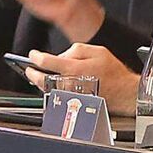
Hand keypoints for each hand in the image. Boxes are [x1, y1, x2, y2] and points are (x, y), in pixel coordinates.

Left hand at [23, 43, 137, 115]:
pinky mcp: (73, 102)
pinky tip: (50, 85)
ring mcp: (70, 95)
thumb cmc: (113, 73)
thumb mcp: (98, 51)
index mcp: (74, 68)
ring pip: (48, 89)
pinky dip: (50, 89)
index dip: (37, 57)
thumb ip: (77, 49)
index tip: (33, 55)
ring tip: (36, 76)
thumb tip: (62, 55)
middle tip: (28, 69)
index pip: (47, 62)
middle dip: (33, 73)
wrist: (124, 93)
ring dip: (40, 83)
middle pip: (42, 79)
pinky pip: (57, 95)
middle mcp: (70, 83)